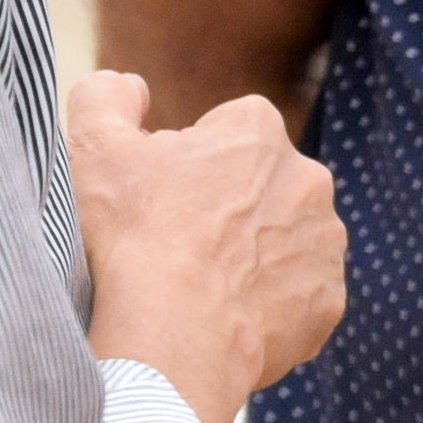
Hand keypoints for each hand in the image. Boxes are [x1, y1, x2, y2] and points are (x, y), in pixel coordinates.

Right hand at [68, 68, 345, 422]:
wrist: (174, 335)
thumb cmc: (135, 235)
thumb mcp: (95, 146)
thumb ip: (106, 96)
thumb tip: (133, 87)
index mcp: (258, 130)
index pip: (223, 135)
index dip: (186, 166)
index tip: (161, 201)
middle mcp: (309, 179)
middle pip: (259, 186)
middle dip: (228, 209)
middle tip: (179, 246)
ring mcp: (326, 244)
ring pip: (283, 242)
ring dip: (253, 257)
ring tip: (203, 288)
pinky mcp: (328, 302)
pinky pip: (298, 298)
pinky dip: (268, 307)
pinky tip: (227, 320)